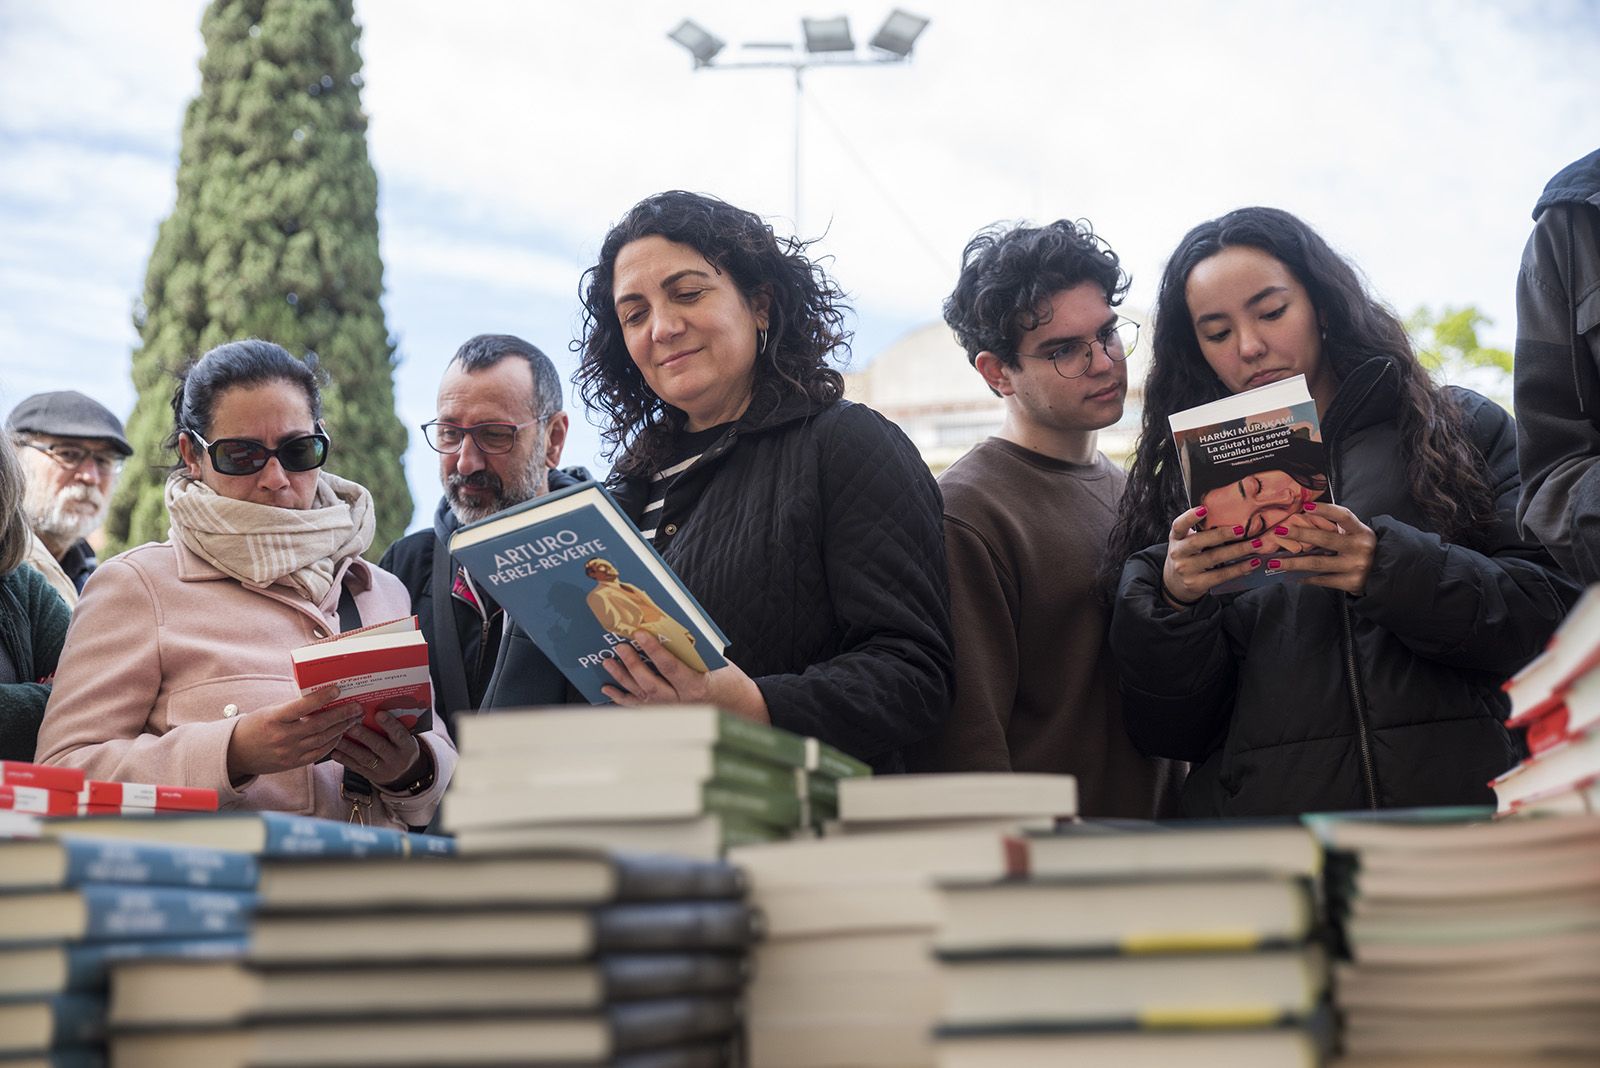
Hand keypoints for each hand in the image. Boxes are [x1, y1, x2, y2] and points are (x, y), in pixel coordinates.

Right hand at [226, 686, 363, 781]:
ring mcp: (289, 752)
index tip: (337, 689)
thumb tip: (320, 696)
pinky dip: (332, 743)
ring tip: (353, 718)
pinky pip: (318, 753)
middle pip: (318, 725)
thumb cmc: (255, 726)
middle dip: (341, 715)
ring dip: (341, 728)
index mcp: (274, 719)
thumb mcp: (270, 711)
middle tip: (356, 706)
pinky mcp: (293, 763)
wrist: (237, 753)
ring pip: (322, 740)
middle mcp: (282, 737)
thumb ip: (293, 706)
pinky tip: (341, 733)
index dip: (321, 698)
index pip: (302, 707)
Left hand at [330, 710, 423, 786]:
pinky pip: (357, 768)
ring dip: (350, 748)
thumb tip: (377, 707)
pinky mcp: (372, 776)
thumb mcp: (405, 737)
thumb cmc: (401, 746)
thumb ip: (395, 727)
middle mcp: (397, 759)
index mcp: (407, 746)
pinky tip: (334, 753)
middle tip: (352, 725)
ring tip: (338, 737)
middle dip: (365, 736)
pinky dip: (345, 760)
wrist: (404, 772)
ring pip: (365, 758)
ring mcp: (384, 770)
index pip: (400, 734)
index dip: (390, 724)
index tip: (379, 713)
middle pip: (380, 747)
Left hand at [600, 631, 769, 723]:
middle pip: (650, 684)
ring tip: (609, 662)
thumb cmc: (726, 681)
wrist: (736, 707)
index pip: (671, 667)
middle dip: (632, 664)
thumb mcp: (714, 663)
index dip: (653, 650)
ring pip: (641, 695)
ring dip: (622, 678)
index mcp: (696, 687)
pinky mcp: (663, 715)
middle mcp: (681, 703)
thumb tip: (667, 632)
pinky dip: (620, 698)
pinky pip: (638, 707)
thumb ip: (692, 653)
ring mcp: (670, 711)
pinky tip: (608, 688)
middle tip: (620, 647)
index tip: (640, 634)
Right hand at [1160, 506, 1261, 607]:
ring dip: (1237, 550)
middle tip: (1241, 529)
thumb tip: (1233, 518)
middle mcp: (1177, 553)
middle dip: (1221, 534)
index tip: (1204, 509)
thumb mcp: (1186, 541)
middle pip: (1198, 541)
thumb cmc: (1187, 556)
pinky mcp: (1196, 584)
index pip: (1179, 525)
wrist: (1176, 583)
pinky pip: (1221, 575)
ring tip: (1256, 545)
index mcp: (1176, 537)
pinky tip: (1252, 563)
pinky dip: (1239, 569)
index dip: (1190, 517)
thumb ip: (1200, 531)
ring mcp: (1185, 570)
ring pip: (1213, 558)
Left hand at [1258, 502, 1376, 593]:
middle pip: (1325, 539)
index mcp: (1361, 531)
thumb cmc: (1361, 549)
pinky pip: (1322, 580)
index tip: (1305, 506)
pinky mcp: (1351, 583)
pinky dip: (1304, 578)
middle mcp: (1360, 547)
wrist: (1383, 574)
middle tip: (1279, 531)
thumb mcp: (1355, 535)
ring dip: (1293, 562)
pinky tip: (1290, 576)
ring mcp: (1356, 566)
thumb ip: (1335, 528)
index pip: (1343, 516)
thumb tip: (1302, 519)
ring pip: (1318, 563)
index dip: (1325, 510)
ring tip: (1274, 562)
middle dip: (1300, 534)